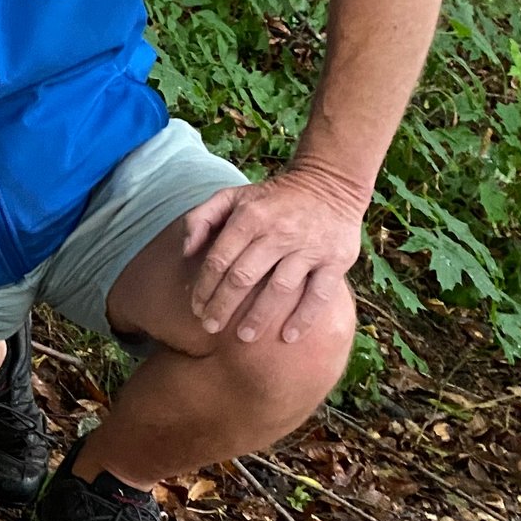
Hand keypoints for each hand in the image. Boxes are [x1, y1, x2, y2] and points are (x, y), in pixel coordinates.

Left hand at [181, 168, 366, 343]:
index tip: (196, 309)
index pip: (219, 259)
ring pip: (279, 288)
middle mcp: (278, 232)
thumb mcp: (233, 196)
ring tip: (243, 337)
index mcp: (250, 217)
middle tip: (210, 327)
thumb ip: (202, 217)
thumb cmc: (273, 198)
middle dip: (222, 306)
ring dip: (259, 316)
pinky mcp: (336, 259)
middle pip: (243, 277)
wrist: (331, 184)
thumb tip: (185, 250)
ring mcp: (309, 247)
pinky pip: (319, 293)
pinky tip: (288, 337)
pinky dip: (304, 317)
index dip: (204, 287)